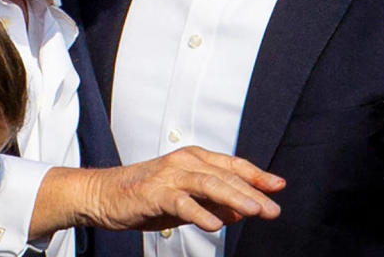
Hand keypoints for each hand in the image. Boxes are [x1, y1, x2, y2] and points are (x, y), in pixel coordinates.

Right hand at [34, 146, 283, 236]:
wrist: (104, 194)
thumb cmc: (145, 195)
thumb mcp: (185, 199)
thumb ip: (212, 202)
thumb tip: (241, 211)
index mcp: (193, 158)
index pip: (232, 166)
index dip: (257, 176)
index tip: (279, 186)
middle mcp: (184, 162)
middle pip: (225, 176)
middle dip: (253, 193)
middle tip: (273, 209)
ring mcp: (169, 176)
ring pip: (208, 184)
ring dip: (234, 197)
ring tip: (255, 211)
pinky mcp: (155, 192)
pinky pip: (182, 202)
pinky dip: (200, 213)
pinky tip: (215, 225)